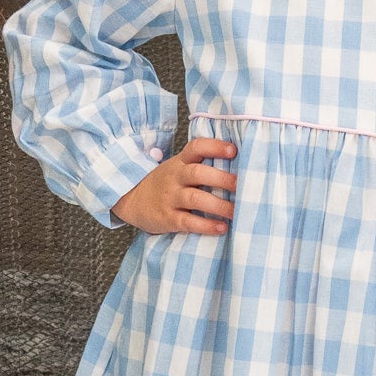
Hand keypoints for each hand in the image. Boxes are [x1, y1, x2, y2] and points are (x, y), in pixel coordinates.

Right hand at [112, 137, 237, 234]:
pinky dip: (206, 225)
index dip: (215, 147)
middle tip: (243, 186)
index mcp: (180, 162)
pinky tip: (221, 228)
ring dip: (219, 205)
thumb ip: (201, 165)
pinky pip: (188, 222)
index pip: (196, 147)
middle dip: (223, 179)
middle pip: (198, 173)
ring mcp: (170, 198)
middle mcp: (175, 177)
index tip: (233, 150)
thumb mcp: (178, 168)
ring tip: (237, 212)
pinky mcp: (167, 218)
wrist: (132, 200)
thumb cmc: (166, 184)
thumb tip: (240, 166)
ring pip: (195, 199)